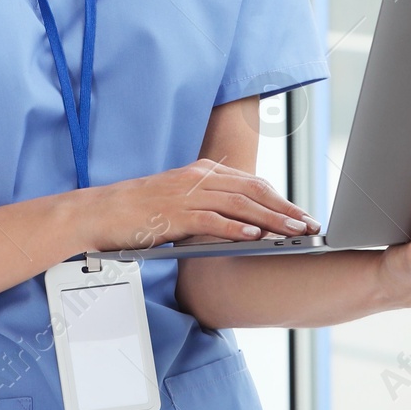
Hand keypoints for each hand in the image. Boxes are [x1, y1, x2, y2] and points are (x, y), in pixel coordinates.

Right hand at [81, 159, 321, 252]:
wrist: (99, 212)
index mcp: (201, 172)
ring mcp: (186, 195)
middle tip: (310, 224)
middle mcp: (197, 178)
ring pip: (240, 204)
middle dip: (285, 207)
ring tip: (294, 232)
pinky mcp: (174, 214)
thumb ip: (208, 204)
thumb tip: (243, 223)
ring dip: (271, 219)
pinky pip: (212, 220)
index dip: (280, 197)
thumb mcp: (178, 200)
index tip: (302, 213)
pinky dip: (237, 228)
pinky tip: (256, 237)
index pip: (251, 181)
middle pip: (252, 189)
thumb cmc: (138, 212)